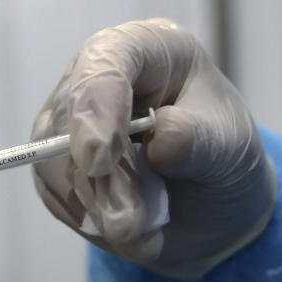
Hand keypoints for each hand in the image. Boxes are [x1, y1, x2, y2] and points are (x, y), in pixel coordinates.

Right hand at [32, 18, 276, 278]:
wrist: (211, 201)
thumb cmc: (221, 152)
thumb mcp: (228, 143)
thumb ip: (194, 139)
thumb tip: (159, 143)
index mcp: (142, 49)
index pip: (104, 63)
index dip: (97, 107)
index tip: (99, 160)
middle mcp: (93, 78)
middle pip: (68, 120)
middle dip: (100, 179)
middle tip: (133, 223)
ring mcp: (67, 122)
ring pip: (54, 164)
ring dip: (99, 208)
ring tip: (144, 231)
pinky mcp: (55, 166)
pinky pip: (58, 197)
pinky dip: (95, 223)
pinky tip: (133, 233)